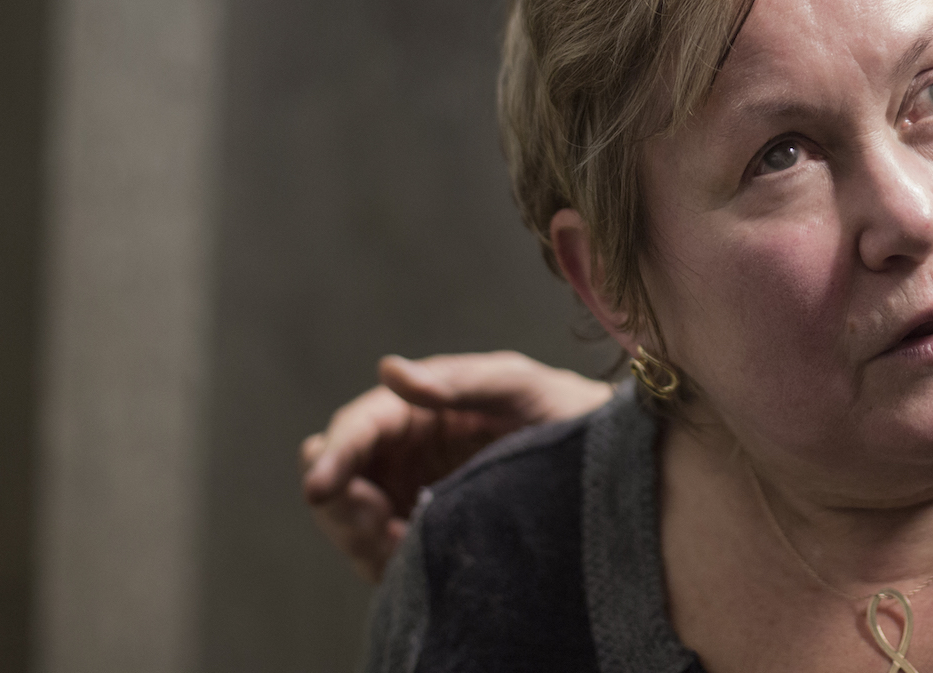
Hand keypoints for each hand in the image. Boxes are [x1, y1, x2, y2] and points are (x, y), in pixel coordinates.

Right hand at [300, 351, 613, 581]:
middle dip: (342, 500)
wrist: (610, 466)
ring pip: (354, 523)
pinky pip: (387, 559)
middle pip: (343, 478)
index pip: (360, 426)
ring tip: (397, 540)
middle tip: (373, 521)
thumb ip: (459, 381)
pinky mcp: (429, 540)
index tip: (321, 482)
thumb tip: (390, 370)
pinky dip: (385, 561)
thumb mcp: (519, 385)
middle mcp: (406, 453)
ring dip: (359, 535)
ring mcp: (412, 498)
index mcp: (419, 409)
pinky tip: (411, 555)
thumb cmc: (565, 412)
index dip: (337, 452)